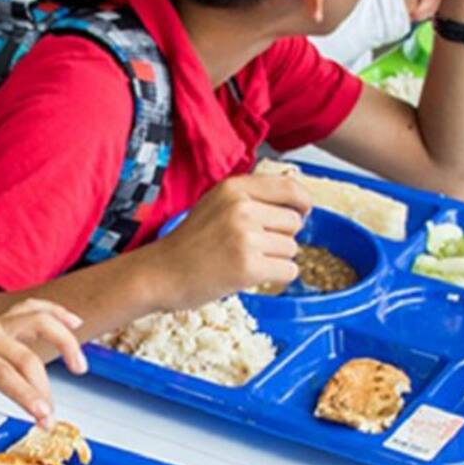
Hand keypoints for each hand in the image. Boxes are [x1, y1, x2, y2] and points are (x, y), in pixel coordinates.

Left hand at [0, 291, 85, 429]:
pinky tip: (75, 322)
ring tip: (80, 368)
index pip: (1, 373)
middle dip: (42, 390)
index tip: (43, 416)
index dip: (25, 395)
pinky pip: (33, 309)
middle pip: (25, 356)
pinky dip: (56, 313)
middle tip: (49, 422)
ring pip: (38, 322)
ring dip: (63, 340)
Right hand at [149, 174, 310, 309]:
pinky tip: (252, 276)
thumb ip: (251, 198)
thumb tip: (299, 206)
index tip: (302, 213)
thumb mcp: (216, 204)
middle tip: (253, 247)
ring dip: (276, 259)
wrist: (160, 273)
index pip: (290, 187)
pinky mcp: (248, 267)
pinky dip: (276, 277)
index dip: (303, 202)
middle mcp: (242, 208)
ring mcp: (245, 237)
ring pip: (292, 248)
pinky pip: (288, 271)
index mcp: (234, 188)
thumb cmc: (189, 243)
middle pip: (294, 222)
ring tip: (246, 261)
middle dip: (281, 237)